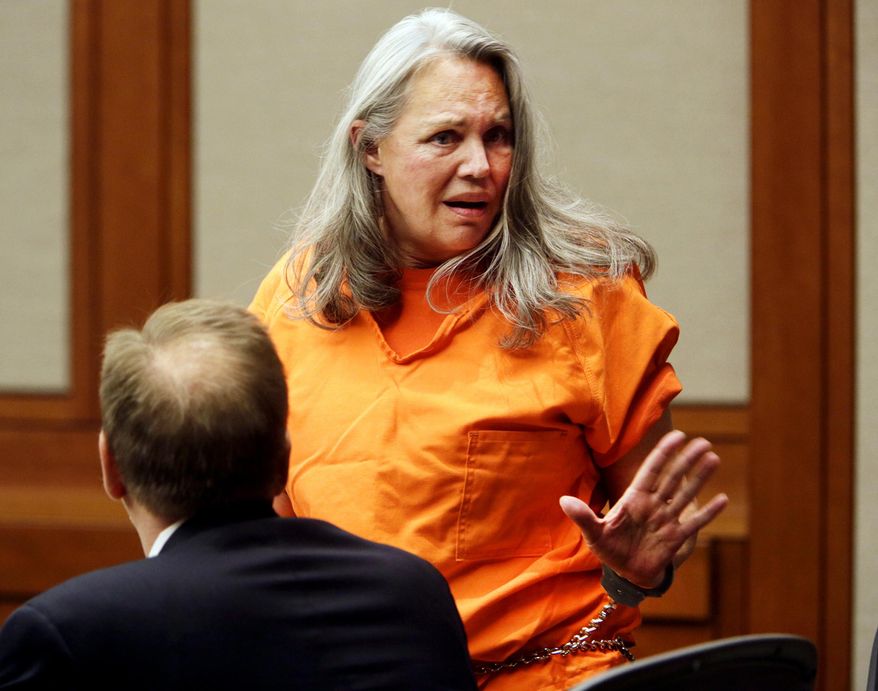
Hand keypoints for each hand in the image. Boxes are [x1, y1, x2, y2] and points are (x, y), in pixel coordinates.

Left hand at [560, 430, 727, 587]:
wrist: (624, 575)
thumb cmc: (608, 549)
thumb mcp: (593, 533)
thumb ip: (582, 516)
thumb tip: (563, 501)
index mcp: (633, 499)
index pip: (650, 471)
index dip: (663, 453)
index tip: (677, 435)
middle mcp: (653, 506)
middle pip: (672, 478)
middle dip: (686, 460)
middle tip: (704, 442)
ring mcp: (666, 521)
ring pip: (685, 495)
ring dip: (699, 478)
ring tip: (714, 459)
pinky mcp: (675, 539)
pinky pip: (694, 524)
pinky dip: (708, 513)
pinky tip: (723, 499)